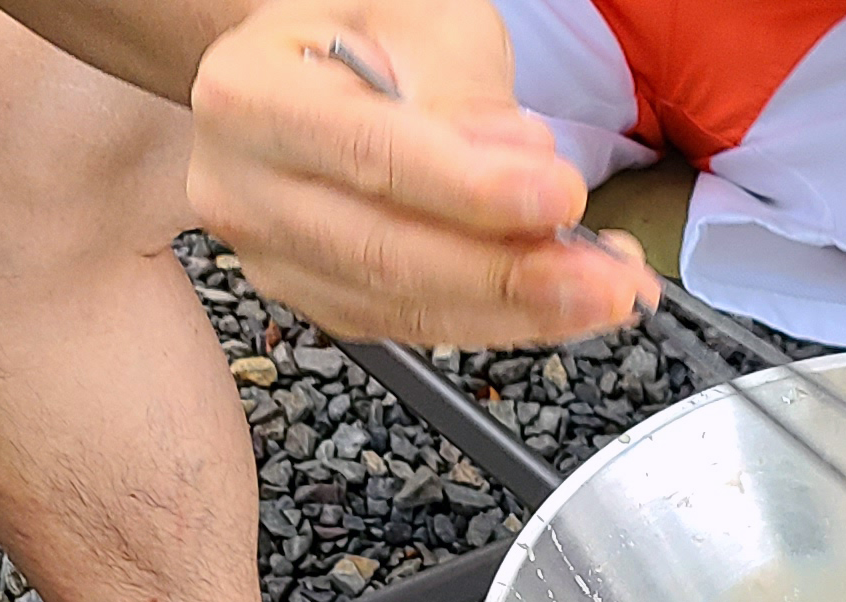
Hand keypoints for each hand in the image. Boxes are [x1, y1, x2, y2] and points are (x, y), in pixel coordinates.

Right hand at [182, 0, 652, 347]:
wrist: (302, 70)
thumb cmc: (357, 32)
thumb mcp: (419, 19)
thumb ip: (465, 90)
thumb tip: (519, 166)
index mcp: (250, 96)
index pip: (370, 156)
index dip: (470, 190)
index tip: (557, 197)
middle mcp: (243, 187)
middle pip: (385, 253)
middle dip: (510, 273)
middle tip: (602, 276)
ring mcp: (273, 256)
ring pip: (403, 306)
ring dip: (518, 311)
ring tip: (602, 293)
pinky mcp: (318, 299)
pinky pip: (412, 327)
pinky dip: (496, 322)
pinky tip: (559, 304)